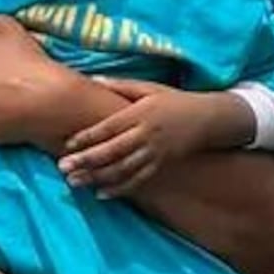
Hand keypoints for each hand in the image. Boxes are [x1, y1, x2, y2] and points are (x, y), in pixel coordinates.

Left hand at [59, 85, 200, 194]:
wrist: (210, 118)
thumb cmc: (175, 100)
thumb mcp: (149, 87)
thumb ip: (120, 85)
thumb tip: (92, 79)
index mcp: (140, 113)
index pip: (109, 127)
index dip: (87, 136)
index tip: (67, 144)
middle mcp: (147, 134)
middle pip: (112, 150)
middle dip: (86, 160)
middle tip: (63, 168)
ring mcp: (156, 152)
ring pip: (123, 169)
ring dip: (97, 177)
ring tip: (75, 182)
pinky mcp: (163, 164)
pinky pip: (139, 180)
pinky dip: (120, 189)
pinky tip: (101, 194)